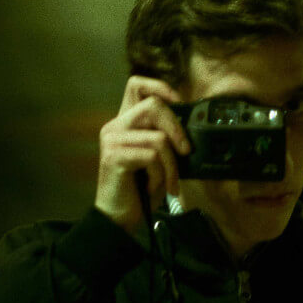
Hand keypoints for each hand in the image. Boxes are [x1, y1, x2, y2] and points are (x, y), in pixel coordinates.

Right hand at [95, 76, 191, 234]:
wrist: (119, 217)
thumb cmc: (140, 189)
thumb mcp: (157, 159)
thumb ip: (165, 138)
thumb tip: (189, 128)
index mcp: (125, 122)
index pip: (136, 85)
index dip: (160, 86)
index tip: (180, 102)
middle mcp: (115, 126)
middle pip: (154, 105)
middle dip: (177, 130)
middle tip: (185, 153)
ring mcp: (112, 140)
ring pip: (158, 137)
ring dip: (171, 164)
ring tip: (167, 182)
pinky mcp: (114, 156)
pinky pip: (152, 156)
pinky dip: (161, 175)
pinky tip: (154, 187)